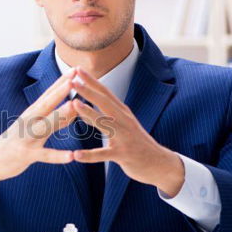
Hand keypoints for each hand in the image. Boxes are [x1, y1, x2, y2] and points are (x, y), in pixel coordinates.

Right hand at [0, 69, 77, 192]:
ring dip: (60, 115)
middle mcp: (28, 121)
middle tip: (75, 78)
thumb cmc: (15, 141)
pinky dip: (58, 156)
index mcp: (31, 113)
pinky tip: (72, 156)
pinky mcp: (26, 154)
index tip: (76, 68)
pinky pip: (45, 155)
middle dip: (61, 90)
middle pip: (46, 103)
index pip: (48, 94)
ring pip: (46, 125)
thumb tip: (73, 107)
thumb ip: (52, 117)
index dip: (61, 81)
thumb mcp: (32, 125)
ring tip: (75, 106)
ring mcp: (27, 137)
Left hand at [70, 66, 184, 196]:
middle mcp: (124, 121)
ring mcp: (124, 137)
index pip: (105, 93)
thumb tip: (80, 108)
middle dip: (88, 90)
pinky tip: (76, 155)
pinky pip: (103, 155)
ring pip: (105, 123)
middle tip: (72, 79)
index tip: (77, 69)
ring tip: (73, 104)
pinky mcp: (123, 154)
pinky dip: (89, 155)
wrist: (159, 163)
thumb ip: (102, 116)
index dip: (91, 81)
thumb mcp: (121, 126)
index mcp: (122, 113)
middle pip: (105, 102)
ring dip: (89, 113)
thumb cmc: (136, 143)